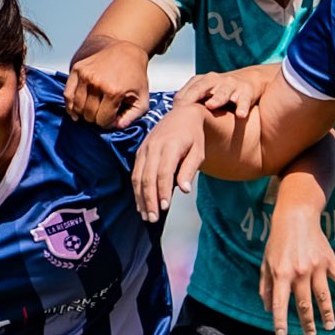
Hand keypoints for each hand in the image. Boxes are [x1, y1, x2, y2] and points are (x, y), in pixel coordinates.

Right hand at [64, 41, 150, 128]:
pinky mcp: (77, 69)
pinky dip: (70, 105)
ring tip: (93, 111)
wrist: (126, 51)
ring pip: (77, 107)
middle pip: (89, 115)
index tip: (113, 118)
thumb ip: (131, 118)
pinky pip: (67, 94)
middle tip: (104, 113)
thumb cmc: (135, 76)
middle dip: (97, 119)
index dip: (108, 123)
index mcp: (114, 91)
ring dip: (84, 113)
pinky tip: (76, 111)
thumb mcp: (142, 100)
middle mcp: (97, 82)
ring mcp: (85, 75)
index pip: (103, 120)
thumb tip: (115, 128)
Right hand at [131, 104, 205, 221]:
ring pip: (138, 177)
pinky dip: (137, 190)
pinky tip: (141, 204)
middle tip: (152, 219)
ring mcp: (144, 149)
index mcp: (170, 146)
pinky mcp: (140, 152)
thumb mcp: (198, 152)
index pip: (164, 172)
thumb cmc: (193, 137)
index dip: (162, 191)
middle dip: (149, 200)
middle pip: (148, 177)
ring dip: (141, 198)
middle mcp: (154, 147)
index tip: (164, 208)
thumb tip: (184, 190)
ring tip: (146, 216)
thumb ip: (189, 170)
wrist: (182, 114)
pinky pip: (135, 173)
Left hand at [174, 63, 277, 120]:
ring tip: (211, 105)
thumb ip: (190, 105)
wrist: (249, 80)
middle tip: (184, 108)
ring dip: (217, 98)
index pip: (186, 93)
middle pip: (201, 88)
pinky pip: (244, 100)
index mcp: (200, 82)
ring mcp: (231, 85)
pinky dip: (242, 107)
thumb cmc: (220, 92)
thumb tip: (171, 124)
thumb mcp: (204, 94)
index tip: (172, 120)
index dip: (179, 105)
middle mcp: (214, 81)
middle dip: (192, 97)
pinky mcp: (246, 91)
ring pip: (223, 92)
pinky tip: (240, 115)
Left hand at [260, 206, 334, 334]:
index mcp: (282, 274)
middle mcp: (300, 273)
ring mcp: (317, 267)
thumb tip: (267, 308)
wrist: (296, 216)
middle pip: (305, 304)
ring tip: (329, 327)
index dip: (280, 321)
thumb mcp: (266, 262)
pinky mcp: (329, 260)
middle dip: (307, 323)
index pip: (280, 304)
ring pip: (323, 296)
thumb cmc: (278, 241)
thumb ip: (266, 286)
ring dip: (327, 314)